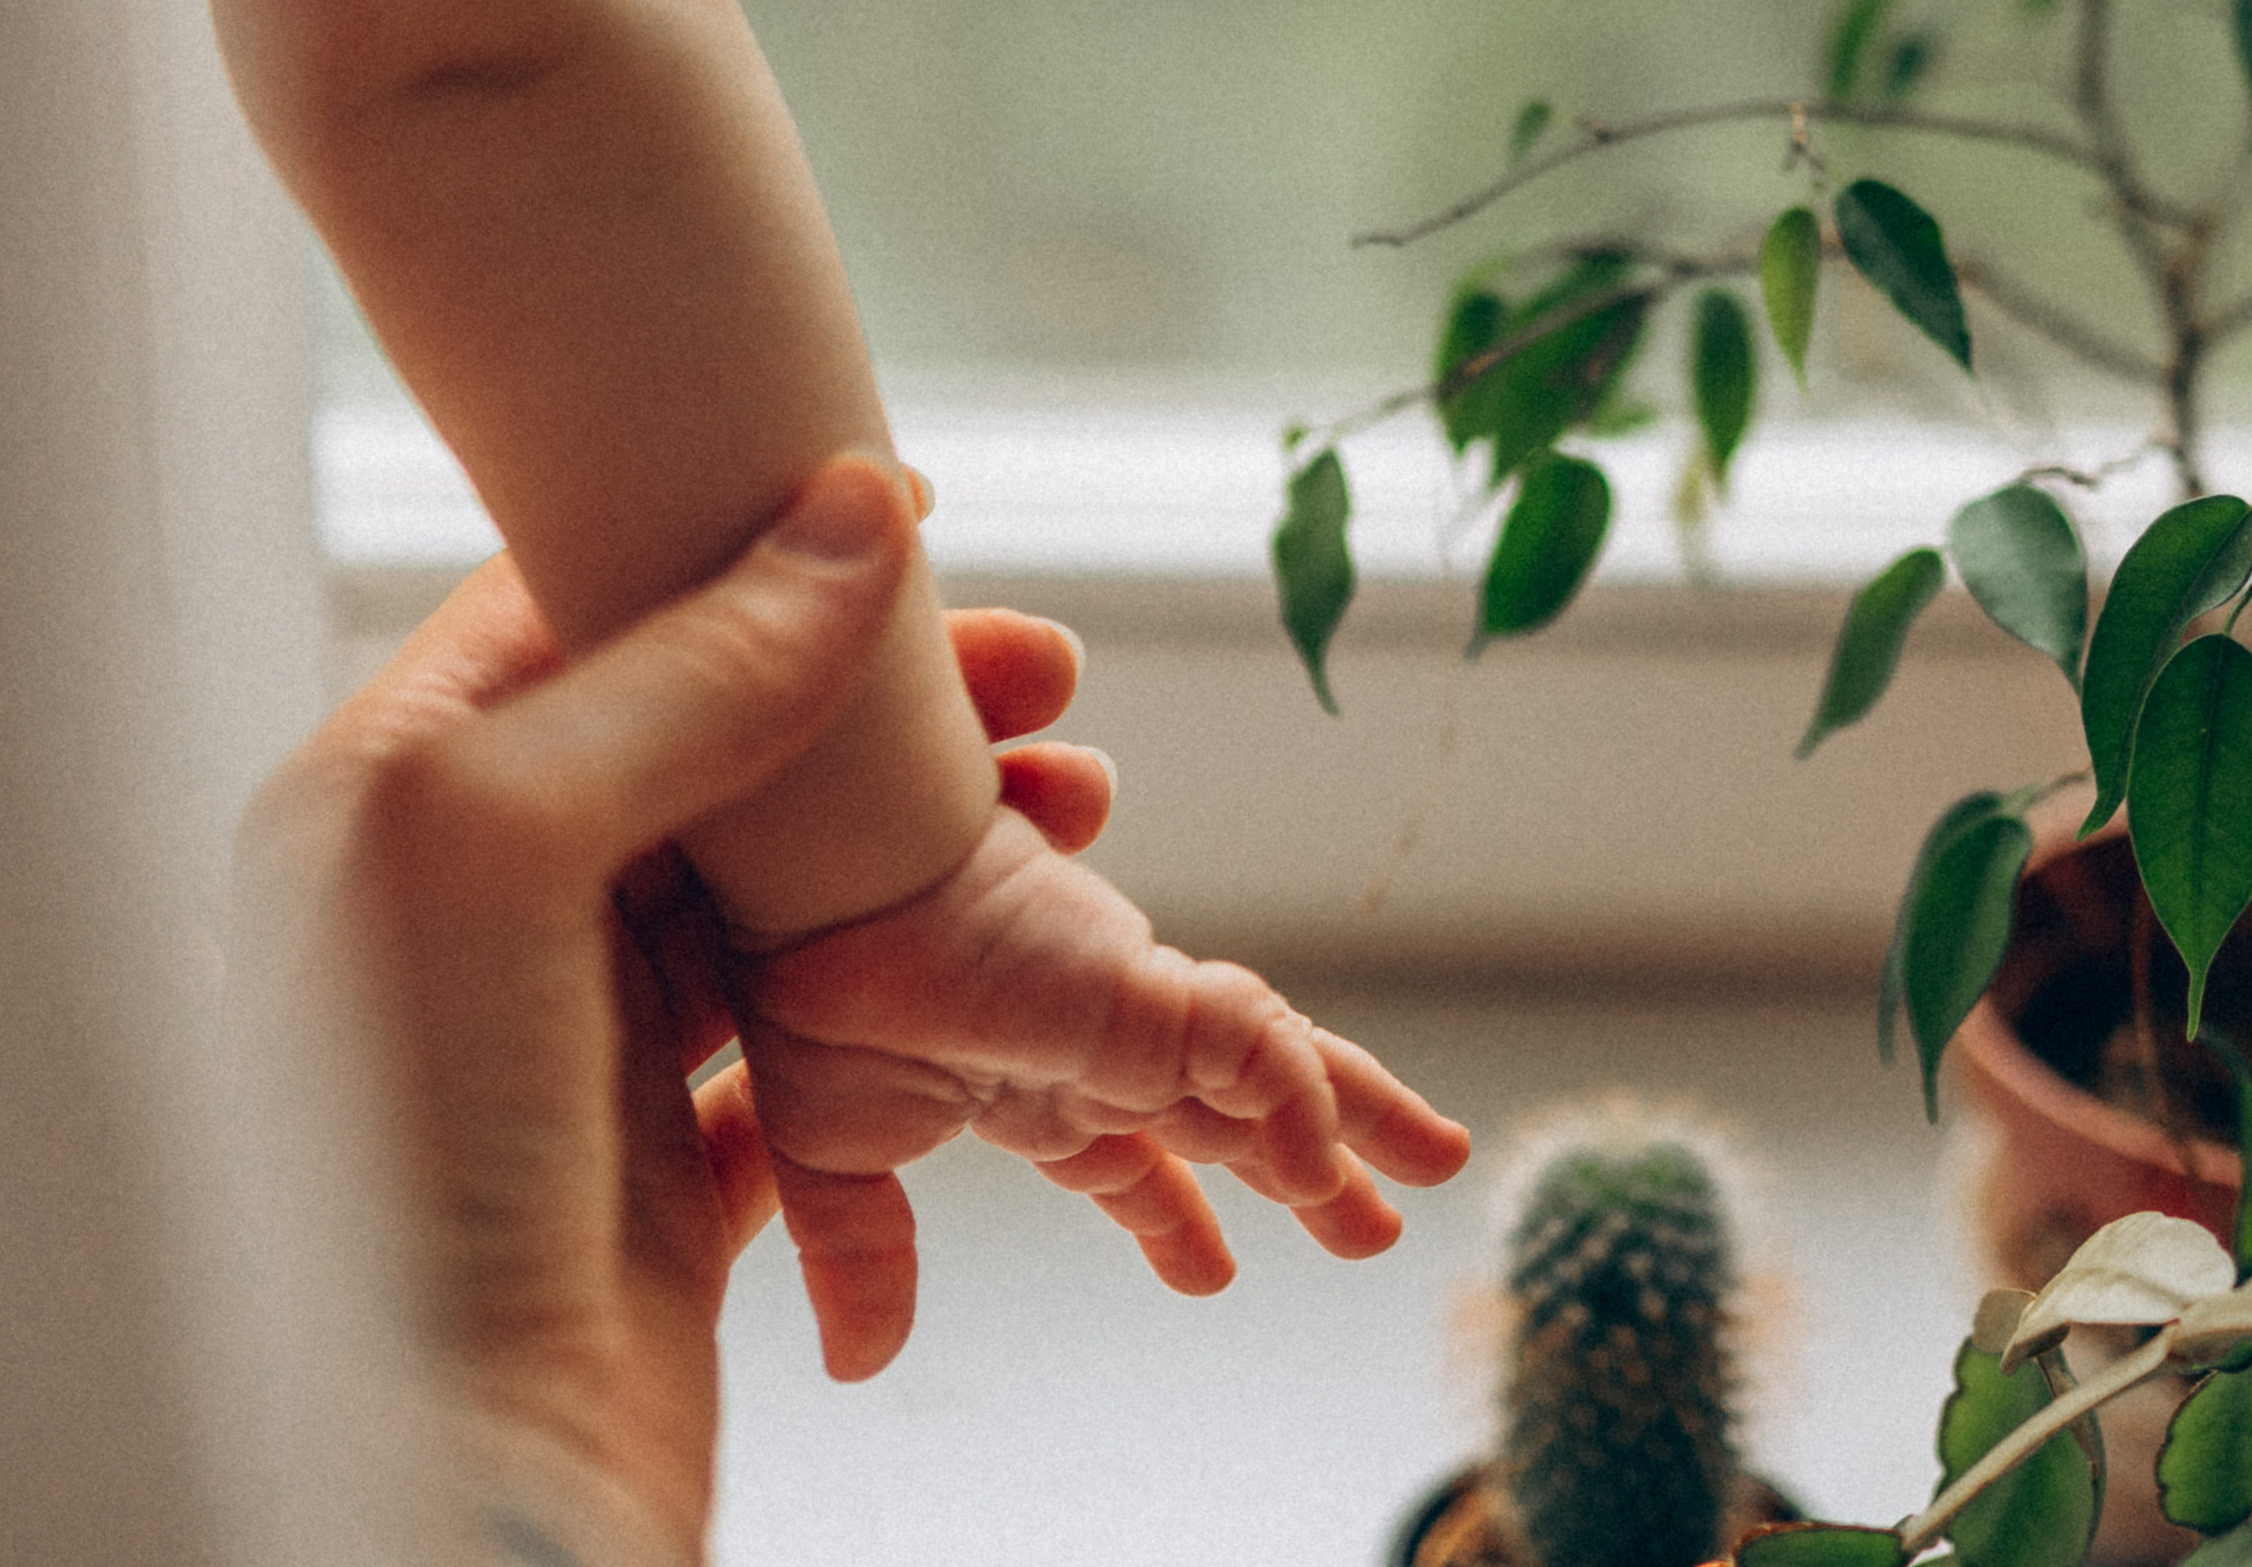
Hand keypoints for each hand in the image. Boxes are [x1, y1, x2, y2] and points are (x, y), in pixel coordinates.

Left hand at [239, 456, 1096, 1564]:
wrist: (450, 1487)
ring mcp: (581, 1024)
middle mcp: (481, 897)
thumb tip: (846, 522)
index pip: (582, 599)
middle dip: (885, 692)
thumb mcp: (504, 842)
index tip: (901, 512)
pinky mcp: (671, 1146)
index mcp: (395, 793)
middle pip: (713, 729)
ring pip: (786, 870)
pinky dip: (920, 974)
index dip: (741, 540)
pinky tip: (1009, 946)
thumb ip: (682, 674)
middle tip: (1042, 675)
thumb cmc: (405, 1166)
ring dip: (929, 824)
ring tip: (1073, 803)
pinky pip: (818, 1021)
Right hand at [732, 810, 1474, 1381]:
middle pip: (1230, 1112)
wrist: (810, 886)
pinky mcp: (1138, 985)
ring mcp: (1126, 1008)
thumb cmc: (811, 979)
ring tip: (1441, 1159)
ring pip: (1273, 1063)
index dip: (1171, 1216)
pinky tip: (1327, 1154)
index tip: (1210, 1277)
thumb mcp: (833, 1152)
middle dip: (1310, 1172)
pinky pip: (1245, 1040)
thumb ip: (863, 1255)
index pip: (1123, 1157)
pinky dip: (1293, 1093)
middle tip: (1378, 1230)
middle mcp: (1094, 1043)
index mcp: (1027, 1083)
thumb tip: (863, 1365)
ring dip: (1356, 1119)